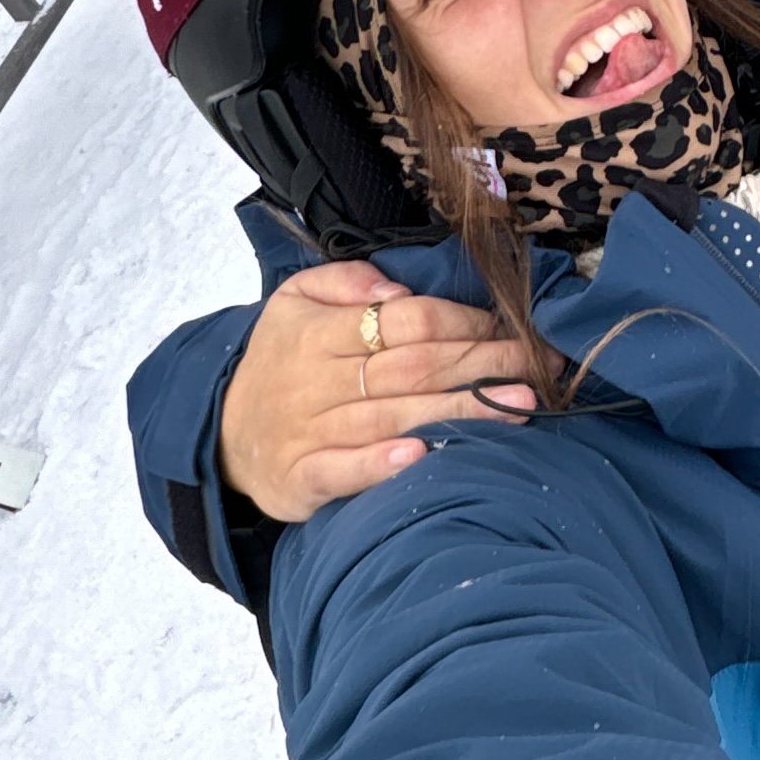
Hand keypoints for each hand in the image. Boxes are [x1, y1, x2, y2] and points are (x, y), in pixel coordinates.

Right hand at [217, 259, 537, 521]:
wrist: (220, 433)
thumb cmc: (279, 361)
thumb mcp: (295, 300)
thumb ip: (344, 281)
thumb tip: (395, 285)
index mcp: (321, 332)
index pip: (406, 321)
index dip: (466, 323)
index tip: (513, 328)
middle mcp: (316, 380)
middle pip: (414, 367)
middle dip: (483, 364)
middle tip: (539, 366)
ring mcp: (308, 431)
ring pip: (394, 417)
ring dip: (461, 412)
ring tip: (519, 408)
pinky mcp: (301, 479)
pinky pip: (345, 470)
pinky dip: (382, 464)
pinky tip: (424, 456)